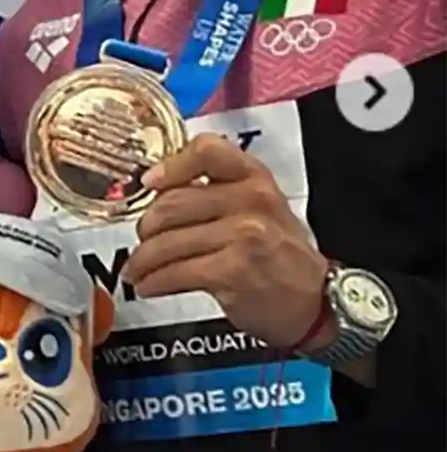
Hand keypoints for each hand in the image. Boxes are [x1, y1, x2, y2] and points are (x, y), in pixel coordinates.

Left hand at [125, 134, 328, 350]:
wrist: (314, 300)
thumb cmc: (276, 253)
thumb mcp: (257, 208)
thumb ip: (214, 191)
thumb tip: (157, 191)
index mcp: (253, 177)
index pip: (207, 151)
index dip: (172, 166)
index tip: (150, 183)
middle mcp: (252, 200)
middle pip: (171, 203)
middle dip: (145, 228)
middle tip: (141, 242)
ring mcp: (245, 235)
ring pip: (168, 242)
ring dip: (143, 261)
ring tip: (137, 270)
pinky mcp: (235, 270)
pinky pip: (176, 272)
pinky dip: (154, 281)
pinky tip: (150, 286)